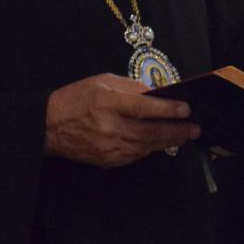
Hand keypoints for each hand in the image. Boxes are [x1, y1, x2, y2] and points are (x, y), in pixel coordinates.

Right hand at [44, 74, 198, 167]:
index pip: (145, 107)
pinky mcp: (109, 161)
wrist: (49, 126)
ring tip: (183, 136)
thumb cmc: (76, 98)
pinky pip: (136, 155)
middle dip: (177, 130)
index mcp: (108, 103)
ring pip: (147, 146)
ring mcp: (110, 148)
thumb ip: (131, 88)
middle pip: (151, 132)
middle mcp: (111, 127)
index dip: (168, 109)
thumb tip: (156, 94)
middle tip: (195, 128)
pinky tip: (160, 142)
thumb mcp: (103, 82)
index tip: (186, 109)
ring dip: (168, 141)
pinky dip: (150, 148)